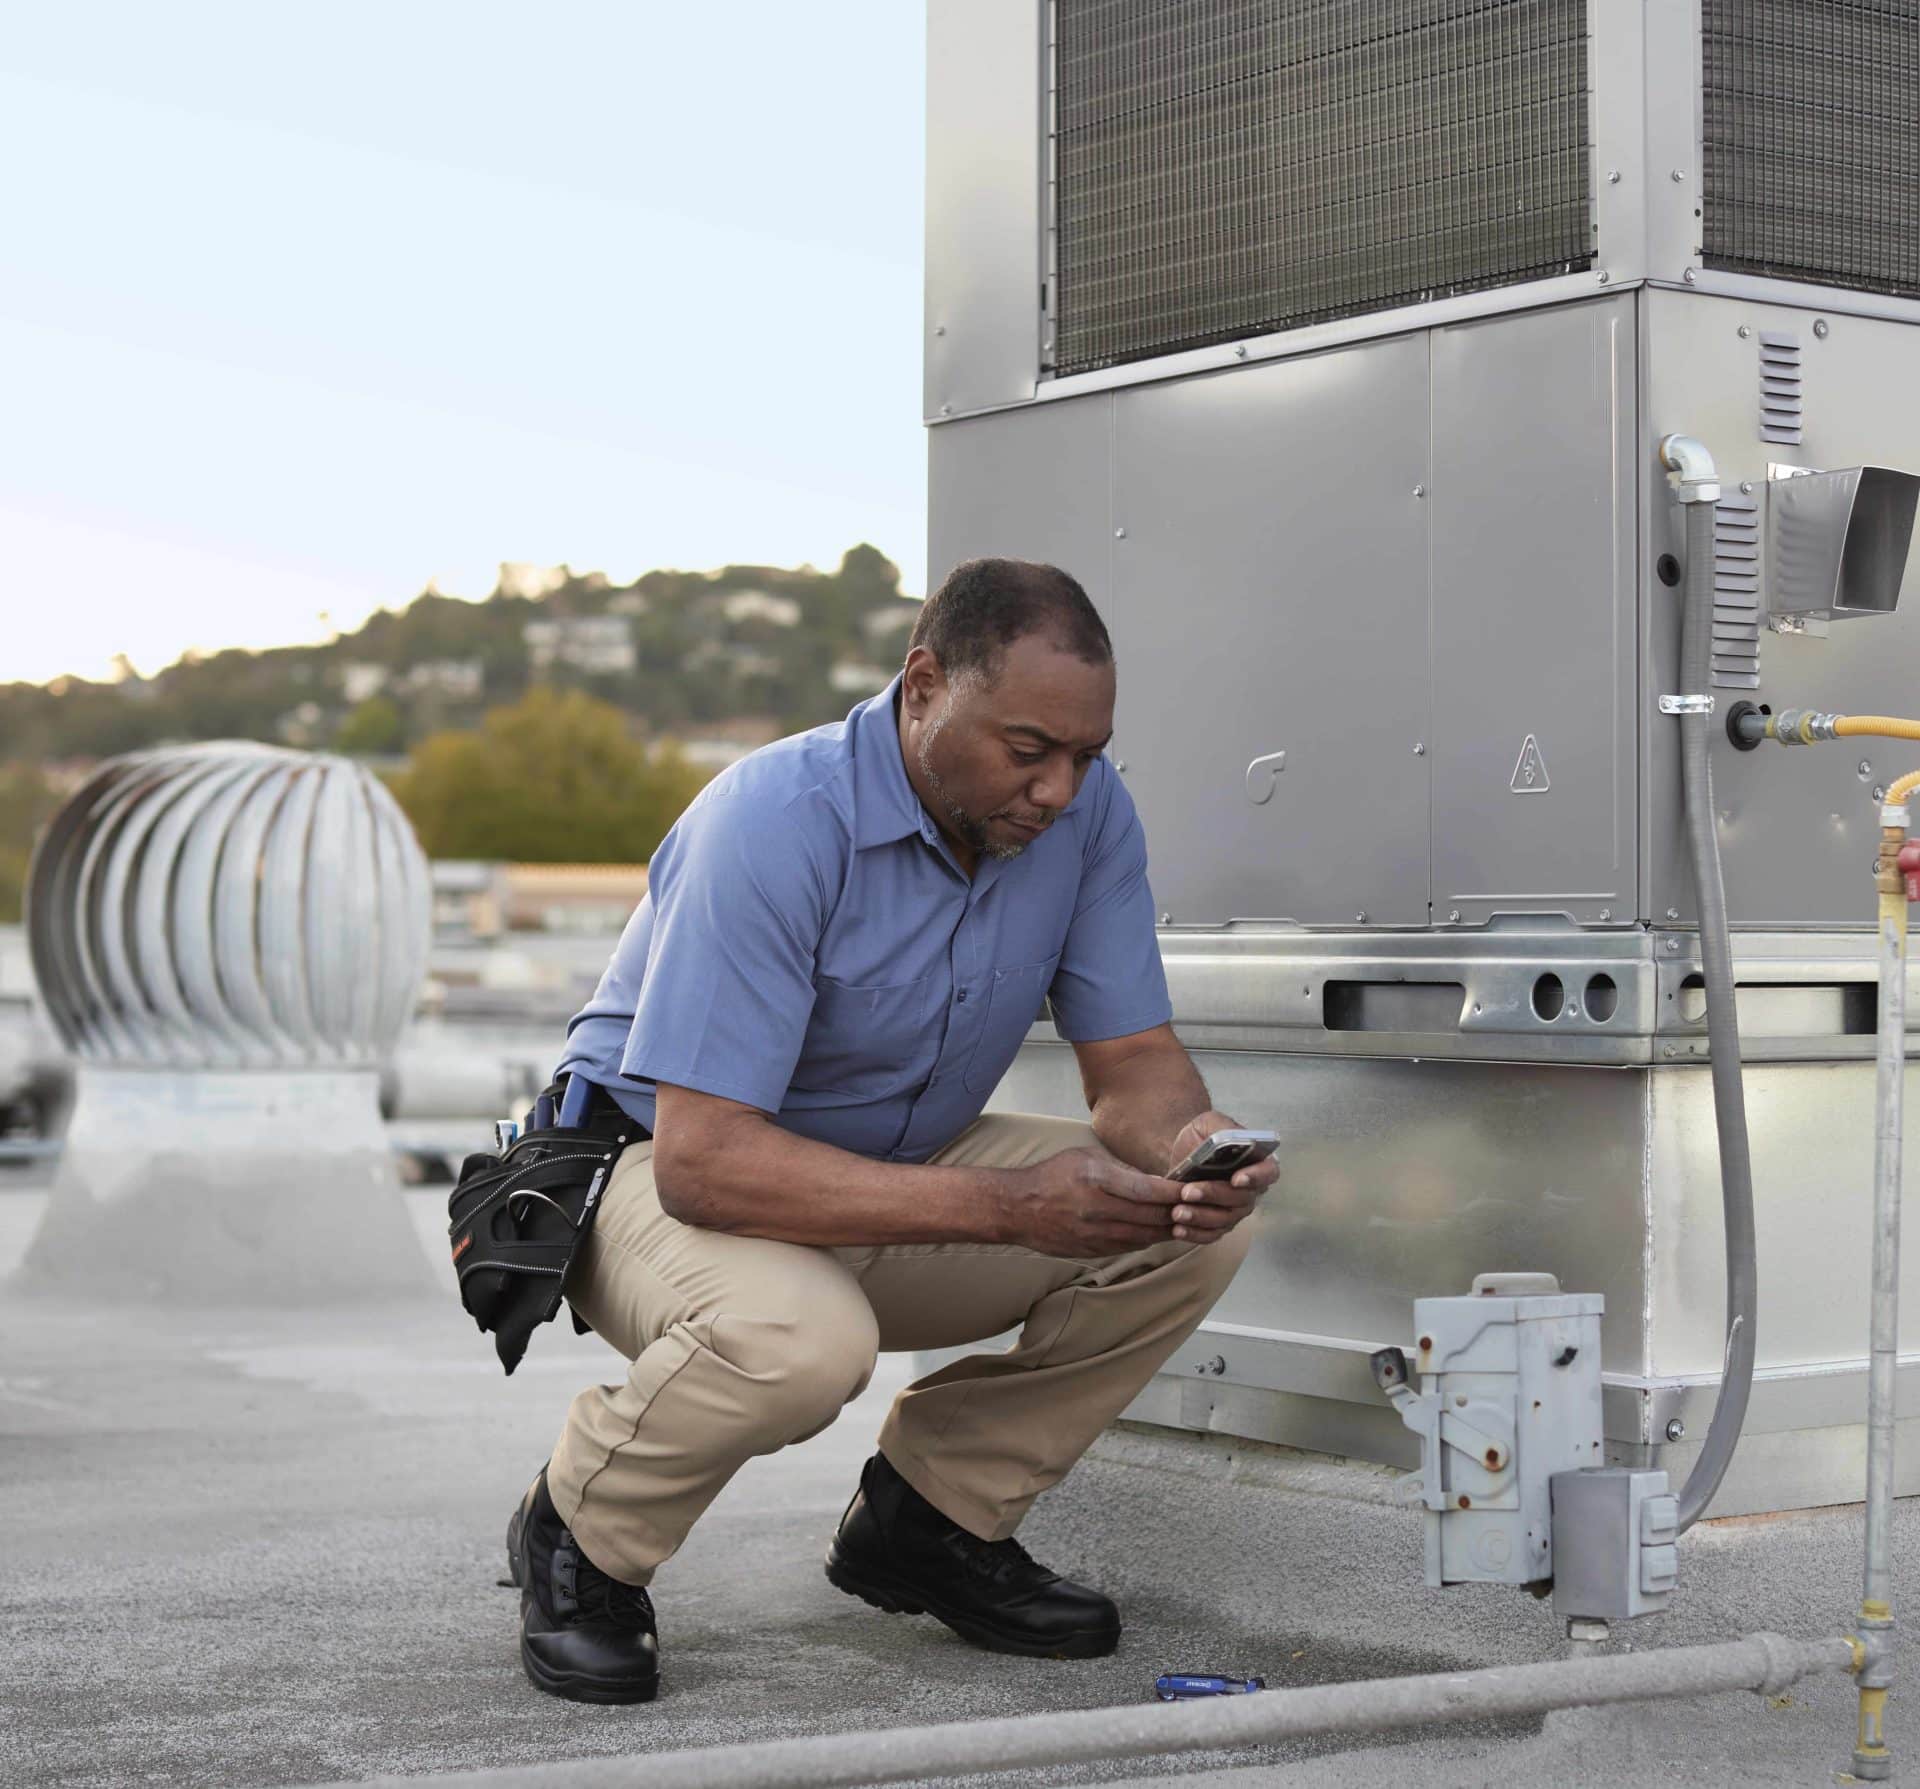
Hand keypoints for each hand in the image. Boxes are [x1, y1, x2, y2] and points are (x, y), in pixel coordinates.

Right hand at [998, 1147, 1184, 1258]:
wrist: (1018, 1208)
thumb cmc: (1052, 1176)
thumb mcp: (1086, 1156)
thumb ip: (1121, 1169)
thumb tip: (1153, 1181)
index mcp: (1097, 1180)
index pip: (1147, 1190)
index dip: (1175, 1192)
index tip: (1192, 1188)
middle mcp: (1098, 1210)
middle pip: (1151, 1216)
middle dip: (1178, 1212)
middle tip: (1197, 1206)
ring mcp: (1096, 1234)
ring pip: (1145, 1236)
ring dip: (1168, 1230)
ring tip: (1185, 1221)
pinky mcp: (1093, 1251)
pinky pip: (1130, 1247)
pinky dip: (1148, 1239)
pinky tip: (1158, 1232)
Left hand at [1163, 1110, 1278, 1243]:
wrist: (1182, 1154)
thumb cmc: (1202, 1136)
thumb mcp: (1210, 1122)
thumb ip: (1221, 1127)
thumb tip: (1228, 1139)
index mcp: (1257, 1161)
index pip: (1269, 1172)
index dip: (1256, 1177)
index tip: (1236, 1179)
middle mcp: (1252, 1189)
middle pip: (1242, 1199)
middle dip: (1214, 1196)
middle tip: (1187, 1192)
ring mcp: (1236, 1209)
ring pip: (1225, 1220)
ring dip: (1201, 1218)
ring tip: (1177, 1212)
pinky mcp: (1218, 1224)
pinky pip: (1211, 1234)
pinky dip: (1195, 1234)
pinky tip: (1177, 1229)